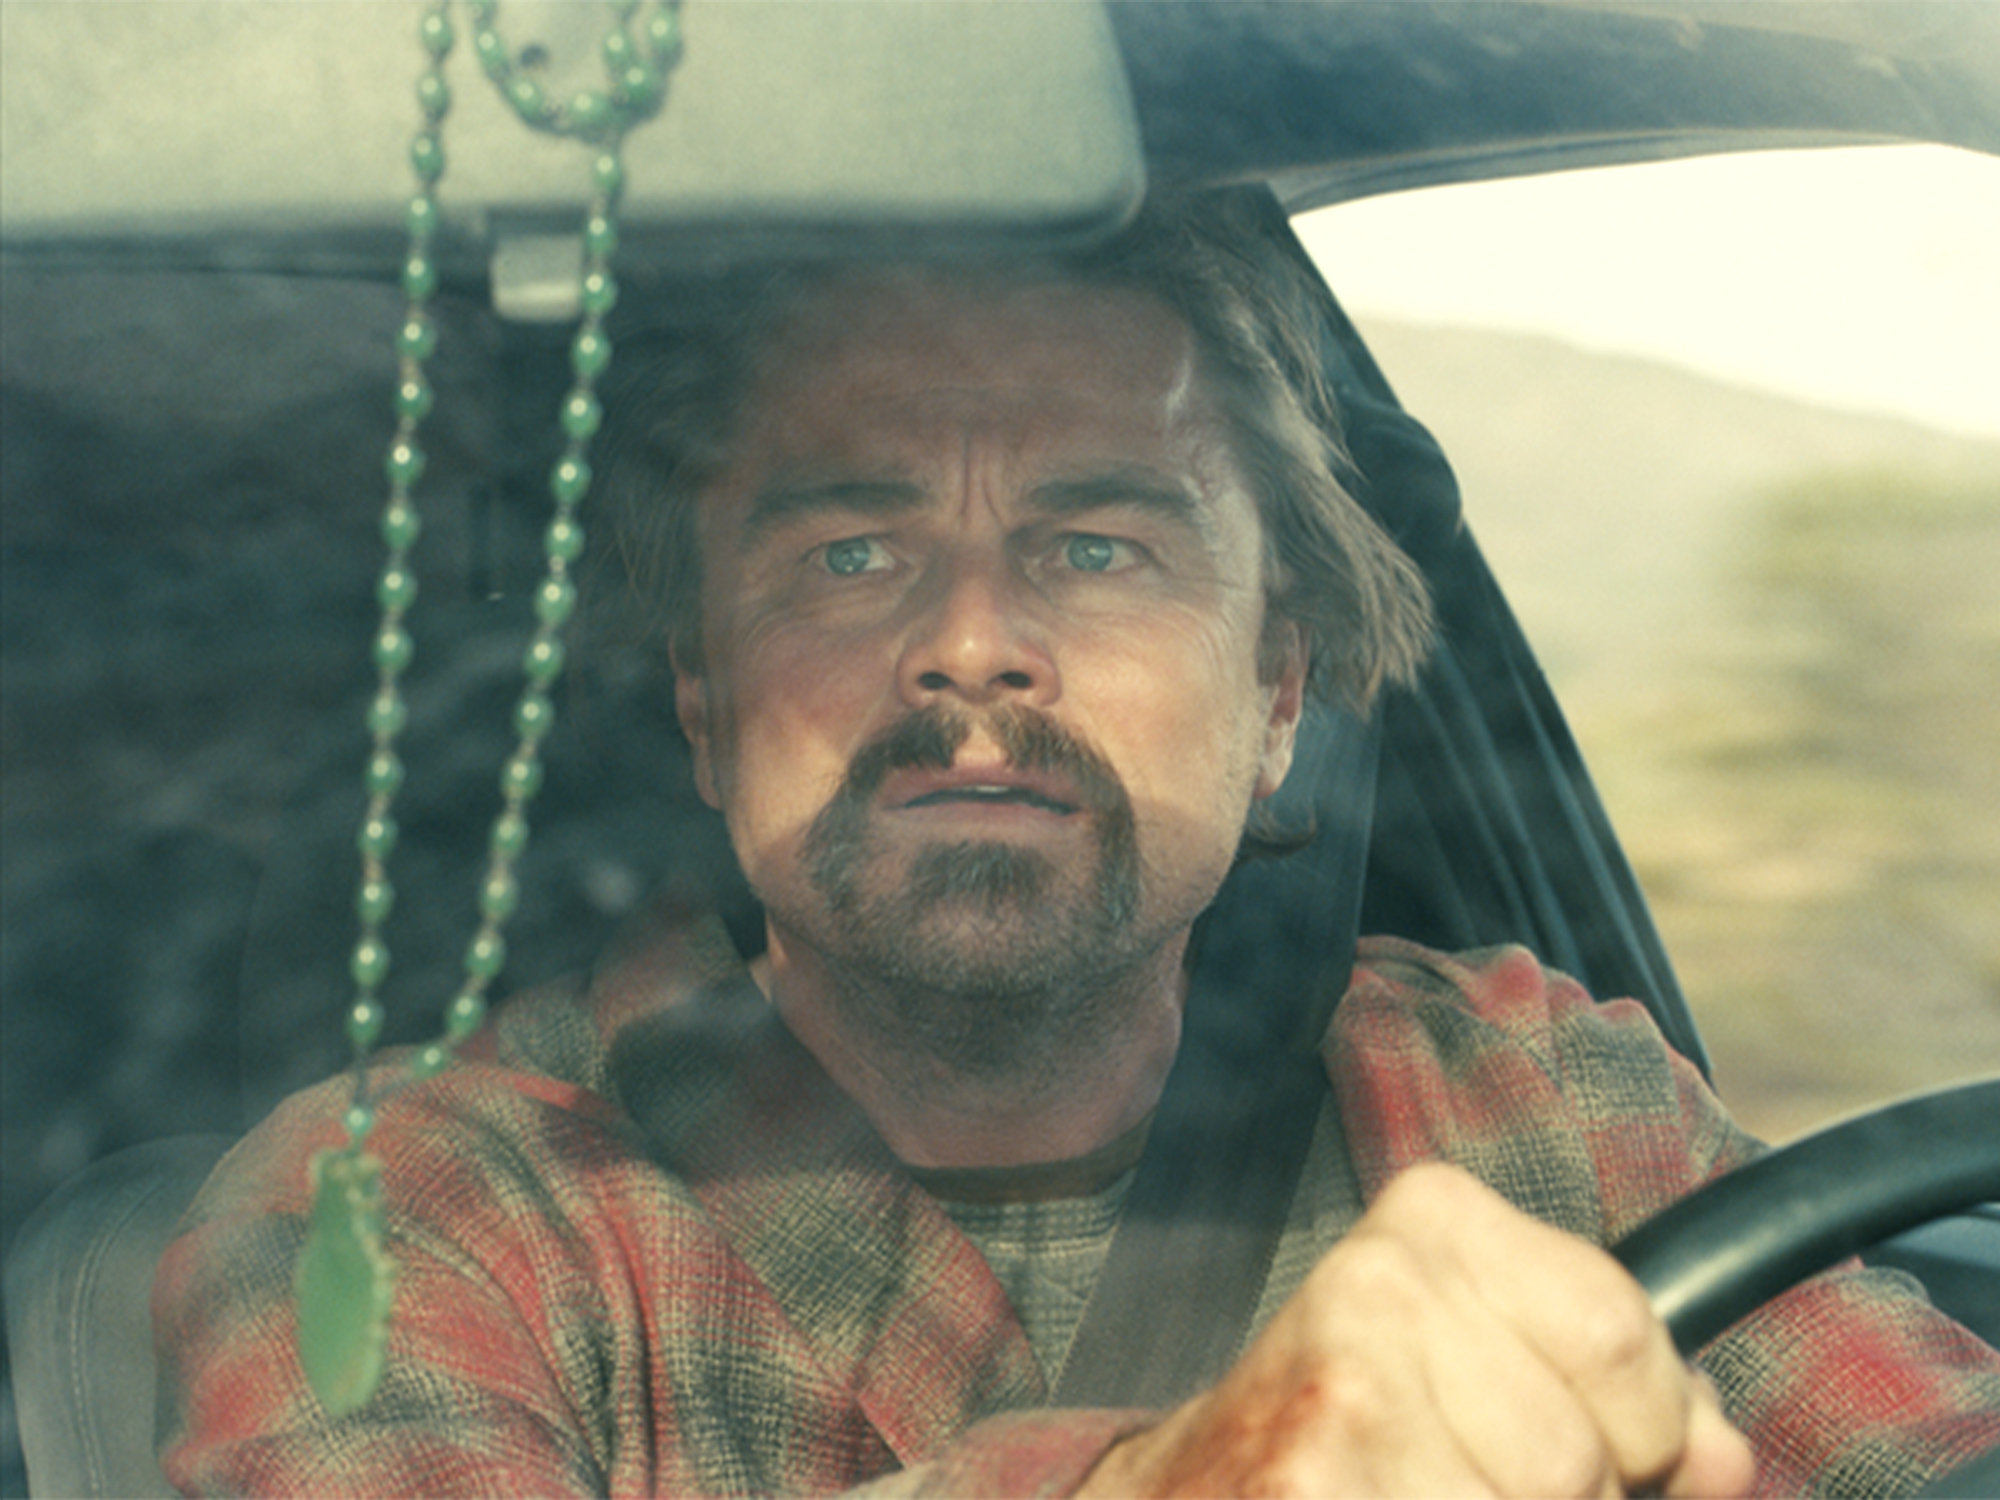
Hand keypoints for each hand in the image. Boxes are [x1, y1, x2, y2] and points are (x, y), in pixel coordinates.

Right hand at [1078, 1164, 1756, 1497]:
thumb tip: (1728, 1457)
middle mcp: (1376, 1290)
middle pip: (1580, 1461)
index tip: (1590, 1444)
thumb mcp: (1477, 1359)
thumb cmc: (1348, 1431)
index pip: (1622, 1331)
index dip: (1642, 1428)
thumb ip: (1619, 1390)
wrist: (1185, 1491)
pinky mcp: (1314, 1490)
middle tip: (1472, 1489)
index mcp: (1431, 1223)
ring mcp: (1339, 1404)